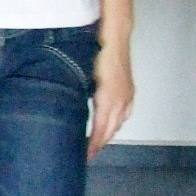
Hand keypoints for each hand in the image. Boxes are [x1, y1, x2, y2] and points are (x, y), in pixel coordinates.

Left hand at [88, 40, 133, 157]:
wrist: (115, 39)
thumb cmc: (96, 55)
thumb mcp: (84, 78)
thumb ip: (77, 97)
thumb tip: (66, 111)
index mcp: (108, 100)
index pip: (101, 130)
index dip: (93, 145)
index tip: (84, 156)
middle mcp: (121, 101)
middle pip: (111, 130)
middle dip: (99, 144)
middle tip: (88, 155)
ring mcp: (127, 96)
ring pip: (119, 123)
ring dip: (108, 135)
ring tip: (97, 144)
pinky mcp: (129, 91)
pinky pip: (124, 114)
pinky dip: (116, 123)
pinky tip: (111, 125)